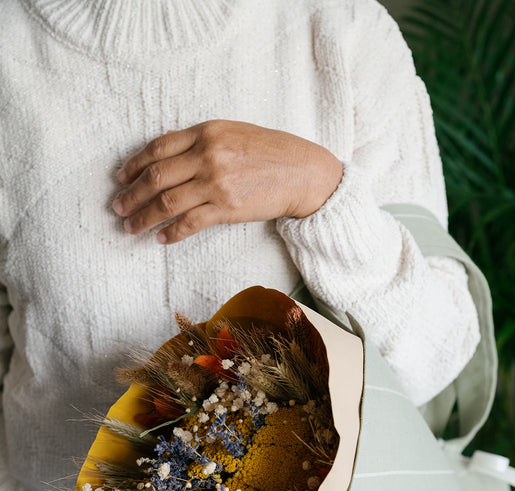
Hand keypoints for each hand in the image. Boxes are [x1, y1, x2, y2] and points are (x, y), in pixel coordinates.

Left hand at [112, 120, 342, 243]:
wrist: (302, 173)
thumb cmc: (270, 152)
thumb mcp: (232, 133)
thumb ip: (200, 141)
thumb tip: (168, 150)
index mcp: (206, 132)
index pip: (158, 148)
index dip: (134, 164)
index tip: (121, 177)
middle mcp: (207, 155)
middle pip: (156, 176)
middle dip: (131, 194)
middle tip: (117, 208)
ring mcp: (216, 182)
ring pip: (167, 202)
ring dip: (144, 217)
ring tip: (131, 227)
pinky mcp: (227, 207)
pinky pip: (190, 222)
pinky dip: (171, 232)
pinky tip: (161, 238)